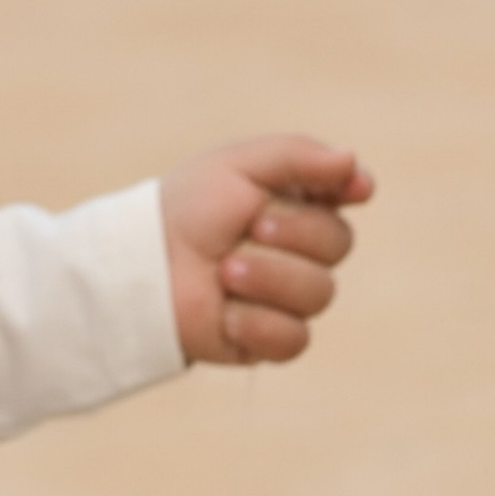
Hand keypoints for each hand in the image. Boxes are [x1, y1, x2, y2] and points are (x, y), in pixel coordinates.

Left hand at [160, 133, 373, 366]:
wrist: (142, 263)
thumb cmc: (188, 207)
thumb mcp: (237, 165)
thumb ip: (297, 156)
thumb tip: (352, 162)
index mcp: (298, 201)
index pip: (347, 195)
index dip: (350, 190)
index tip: (351, 189)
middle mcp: (302, 249)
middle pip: (339, 244)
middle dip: (294, 233)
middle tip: (249, 229)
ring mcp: (289, 296)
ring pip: (319, 294)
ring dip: (268, 278)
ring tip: (224, 271)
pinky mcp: (270, 338)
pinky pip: (294, 339)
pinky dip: (257, 323)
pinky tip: (226, 312)